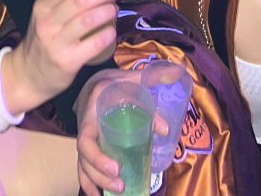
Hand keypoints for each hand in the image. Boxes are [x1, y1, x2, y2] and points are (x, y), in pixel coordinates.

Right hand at [1, 0, 120, 114]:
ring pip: (87, 21)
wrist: (29, 74)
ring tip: (115, 8)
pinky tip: (112, 30)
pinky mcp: (67, 62)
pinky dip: (106, 35)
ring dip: (106, 11)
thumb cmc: (44, 34)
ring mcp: (56, 44)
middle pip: (79, 2)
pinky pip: (92, 46)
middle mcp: (47, 23)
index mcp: (43, 5)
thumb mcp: (49, 6)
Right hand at [77, 70, 169, 195]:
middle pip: (84, 157)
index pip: (85, 139)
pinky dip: (89, 183)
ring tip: (118, 191)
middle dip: (100, 174)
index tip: (117, 168)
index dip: (97, 157)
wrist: (94, 81)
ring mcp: (84, 138)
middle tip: (121, 184)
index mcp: (93, 110)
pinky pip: (82, 167)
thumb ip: (153, 78)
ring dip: (97, 181)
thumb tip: (178, 76)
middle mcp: (84, 126)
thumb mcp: (132, 78)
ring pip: (82, 165)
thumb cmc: (116, 82)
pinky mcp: (87, 146)